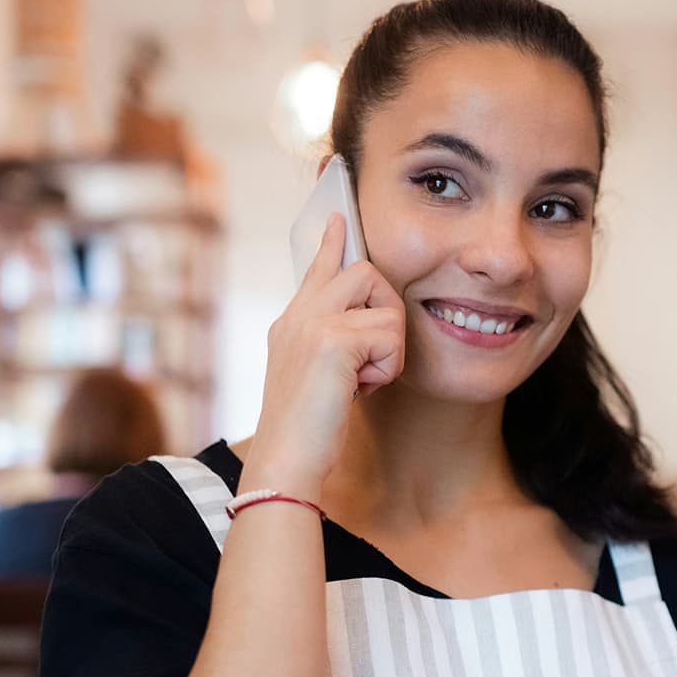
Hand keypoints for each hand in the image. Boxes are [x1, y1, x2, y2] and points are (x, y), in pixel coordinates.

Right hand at [247, 212, 405, 495]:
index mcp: (292, 323)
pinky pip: (390, 336)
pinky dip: (386, 369)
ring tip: (362, 381)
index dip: (333, 241)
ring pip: (385, 305)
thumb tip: (369, 333)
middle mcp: (299, 316)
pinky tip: (360, 391)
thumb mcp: (318, 378)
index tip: (340, 214)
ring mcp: (313, 324)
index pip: (318, 269)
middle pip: (363, 271)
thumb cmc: (307, 432)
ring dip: (388, 349)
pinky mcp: (333, 341)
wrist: (286, 461)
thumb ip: (334, 346)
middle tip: (374, 354)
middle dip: (387, 309)